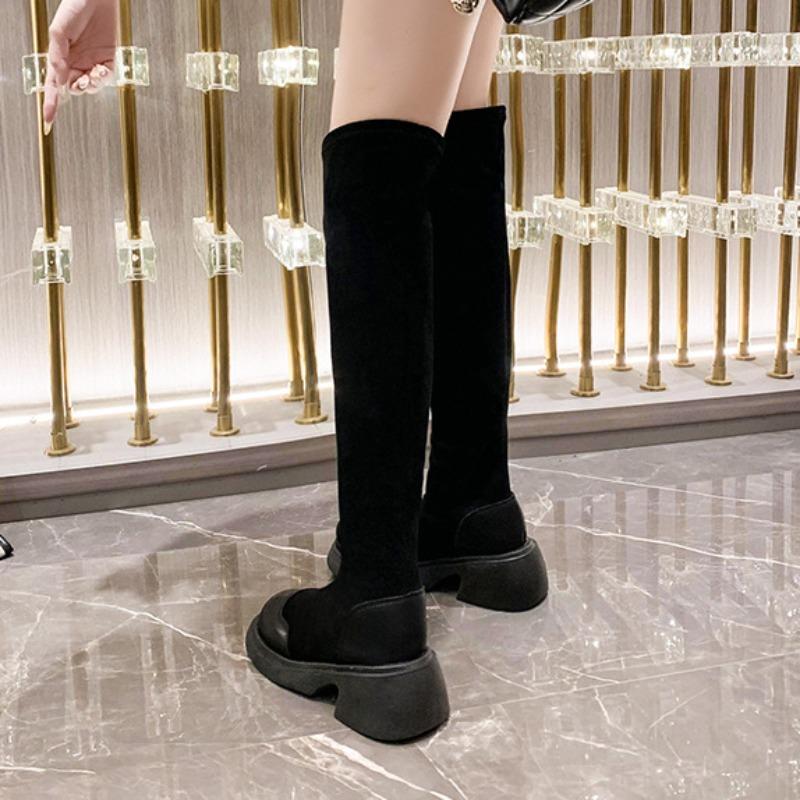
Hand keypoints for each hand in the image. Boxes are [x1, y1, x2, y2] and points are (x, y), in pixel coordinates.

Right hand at [43, 0, 118, 129]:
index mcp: (60, 56)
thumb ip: (57, 55)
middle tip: (81, 81)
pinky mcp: (109, 60)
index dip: (51, 103)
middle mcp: (76, 62)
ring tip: (92, 75)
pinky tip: (102, 70)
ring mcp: (92, 62)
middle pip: (74, 88)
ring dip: (92, 85)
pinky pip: (106, 77)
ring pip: (91, 86)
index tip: (48, 119)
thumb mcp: (59, 31)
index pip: (53, 85)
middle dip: (77, 89)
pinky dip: (104, 78)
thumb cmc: (75, 7)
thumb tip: (58, 79)